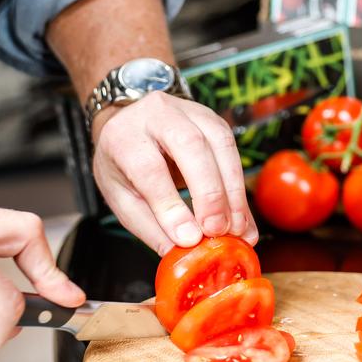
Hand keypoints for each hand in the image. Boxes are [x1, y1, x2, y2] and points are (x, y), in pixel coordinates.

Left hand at [92, 92, 256, 253]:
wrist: (131, 122)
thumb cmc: (124, 164)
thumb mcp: (122, 197)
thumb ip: (150, 224)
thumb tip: (182, 250)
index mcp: (124, 135)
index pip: (149, 167)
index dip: (170, 204)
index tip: (189, 237)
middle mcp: (157, 114)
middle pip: (190, 146)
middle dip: (209, 192)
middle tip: (217, 231)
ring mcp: (190, 111)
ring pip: (220, 143)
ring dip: (232, 190)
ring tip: (235, 228)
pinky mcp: (214, 119)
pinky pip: (233, 150)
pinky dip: (239, 186)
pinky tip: (240, 214)